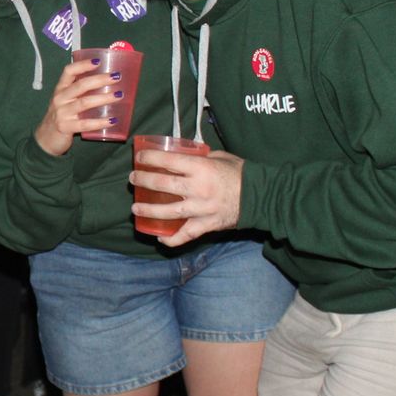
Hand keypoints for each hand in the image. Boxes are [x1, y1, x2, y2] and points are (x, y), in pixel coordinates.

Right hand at [33, 58, 123, 156]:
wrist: (45, 139)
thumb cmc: (61, 116)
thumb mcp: (66, 101)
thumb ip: (80, 93)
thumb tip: (107, 84)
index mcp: (60, 89)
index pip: (69, 71)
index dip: (83, 65)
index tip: (98, 61)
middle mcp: (59, 99)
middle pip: (80, 85)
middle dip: (99, 80)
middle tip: (116, 77)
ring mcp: (61, 113)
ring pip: (84, 103)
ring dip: (103, 98)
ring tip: (118, 95)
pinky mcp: (65, 127)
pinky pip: (85, 124)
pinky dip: (100, 122)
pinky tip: (112, 120)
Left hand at [130, 149, 244, 246]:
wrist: (262, 196)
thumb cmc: (241, 173)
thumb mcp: (220, 157)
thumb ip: (200, 158)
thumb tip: (183, 156)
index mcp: (201, 168)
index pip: (168, 161)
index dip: (149, 158)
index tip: (139, 158)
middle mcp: (199, 189)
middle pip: (162, 185)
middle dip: (143, 181)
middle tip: (134, 180)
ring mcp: (202, 209)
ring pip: (169, 212)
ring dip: (149, 211)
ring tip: (135, 209)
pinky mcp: (208, 225)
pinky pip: (187, 235)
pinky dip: (172, 239)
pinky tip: (160, 238)